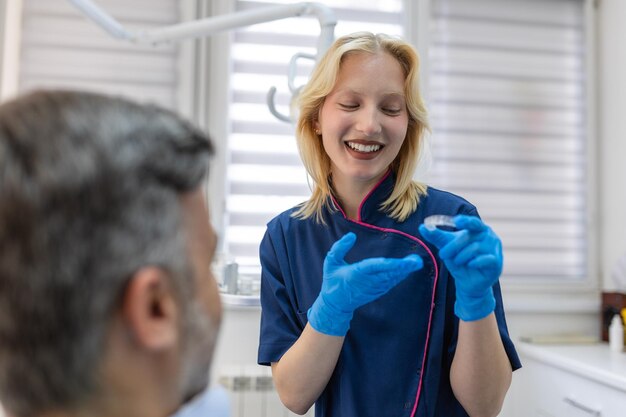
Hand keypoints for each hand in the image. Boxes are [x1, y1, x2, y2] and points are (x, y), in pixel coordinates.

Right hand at [307, 232, 423, 335]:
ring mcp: (373, 288)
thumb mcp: (330, 262)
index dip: (389, 264)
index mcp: (356, 273)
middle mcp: (367, 282)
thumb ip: (339, 248)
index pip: (375, 267)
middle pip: (388, 274)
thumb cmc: (332, 280)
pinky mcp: (377, 291)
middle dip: (403, 268)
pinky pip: (390, 283)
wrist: (335, 304)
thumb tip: (352, 235)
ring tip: (415, 263)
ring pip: (391, 279)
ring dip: (404, 271)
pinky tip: (407, 269)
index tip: (401, 261)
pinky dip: (399, 276)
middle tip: (416, 261)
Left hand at [418, 215, 502, 321]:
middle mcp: (489, 236)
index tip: (456, 221)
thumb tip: (422, 227)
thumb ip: (436, 236)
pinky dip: (473, 262)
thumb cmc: (459, 260)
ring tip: (457, 262)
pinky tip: (470, 265)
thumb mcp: (446, 247)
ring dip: (461, 256)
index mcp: (478, 229)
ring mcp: (495, 249)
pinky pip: (485, 259)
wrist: (468, 283)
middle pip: (469, 237)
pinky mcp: (497, 263)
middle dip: (453, 246)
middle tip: (442, 255)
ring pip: (475, 248)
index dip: (466, 221)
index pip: (473, 222)